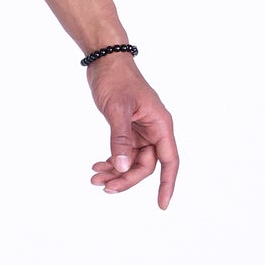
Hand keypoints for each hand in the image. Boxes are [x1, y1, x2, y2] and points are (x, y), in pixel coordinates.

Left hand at [87, 58, 178, 207]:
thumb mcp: (117, 110)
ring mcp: (141, 129)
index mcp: (160, 125)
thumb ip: (121, 139)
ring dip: (116, 171)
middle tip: (103, 186)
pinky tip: (97, 166)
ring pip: (133, 161)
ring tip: (94, 179)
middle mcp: (154, 129)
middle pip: (147, 165)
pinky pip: (124, 151)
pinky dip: (112, 160)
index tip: (162, 205)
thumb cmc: (116, 80)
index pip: (170, 161)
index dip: (167, 184)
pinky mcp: (128, 128)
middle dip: (126, 178)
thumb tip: (124, 167)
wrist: (106, 60)